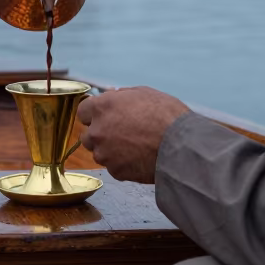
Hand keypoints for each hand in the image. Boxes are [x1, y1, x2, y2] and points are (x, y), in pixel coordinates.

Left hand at [76, 86, 190, 183]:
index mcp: (102, 107)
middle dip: (100, 134)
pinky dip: (123, 164)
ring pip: (100, 153)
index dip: (94, 114)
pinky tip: (140, 158)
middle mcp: (98, 131)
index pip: (83, 112)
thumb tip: (112, 95)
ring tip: (134, 147)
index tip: (104, 117)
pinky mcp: (115, 171)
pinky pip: (114, 167)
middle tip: (121, 133)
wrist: (181, 147)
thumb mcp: (144, 93)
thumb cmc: (166, 116)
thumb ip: (122, 95)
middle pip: (87, 135)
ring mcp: (105, 153)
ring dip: (111, 150)